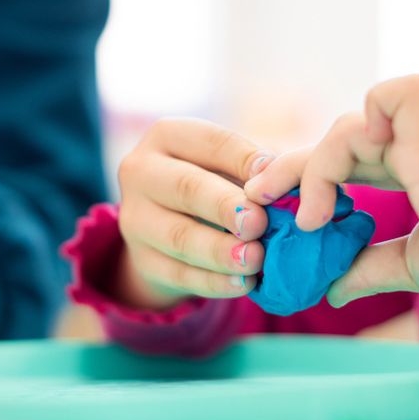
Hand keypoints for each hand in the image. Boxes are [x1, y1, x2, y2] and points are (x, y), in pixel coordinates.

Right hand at [114, 119, 274, 309]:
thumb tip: (283, 178)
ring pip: (179, 236)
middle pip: (186, 187)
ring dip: (220, 251)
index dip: (243, 158)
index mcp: (166, 136)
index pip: (209, 142)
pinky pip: (178, 274)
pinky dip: (213, 281)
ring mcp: (135, 218)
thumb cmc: (216, 183)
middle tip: (258, 223)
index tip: (273, 174)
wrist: (171, 228)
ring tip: (255, 259)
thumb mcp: (230, 164)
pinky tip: (243, 283)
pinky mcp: (142, 260)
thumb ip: (256, 168)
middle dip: (224, 206)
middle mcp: (141, 172)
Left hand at [246, 76, 418, 331]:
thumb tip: (333, 289)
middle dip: (289, 167)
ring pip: (346, 126)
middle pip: (339, 138)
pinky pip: (384, 98)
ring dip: (312, 172)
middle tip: (254, 200)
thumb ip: (372, 266)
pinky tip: (334, 188)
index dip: (311, 178)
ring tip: (308, 222)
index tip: (282, 215)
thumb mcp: (416, 266)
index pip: (352, 157)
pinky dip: (351, 133)